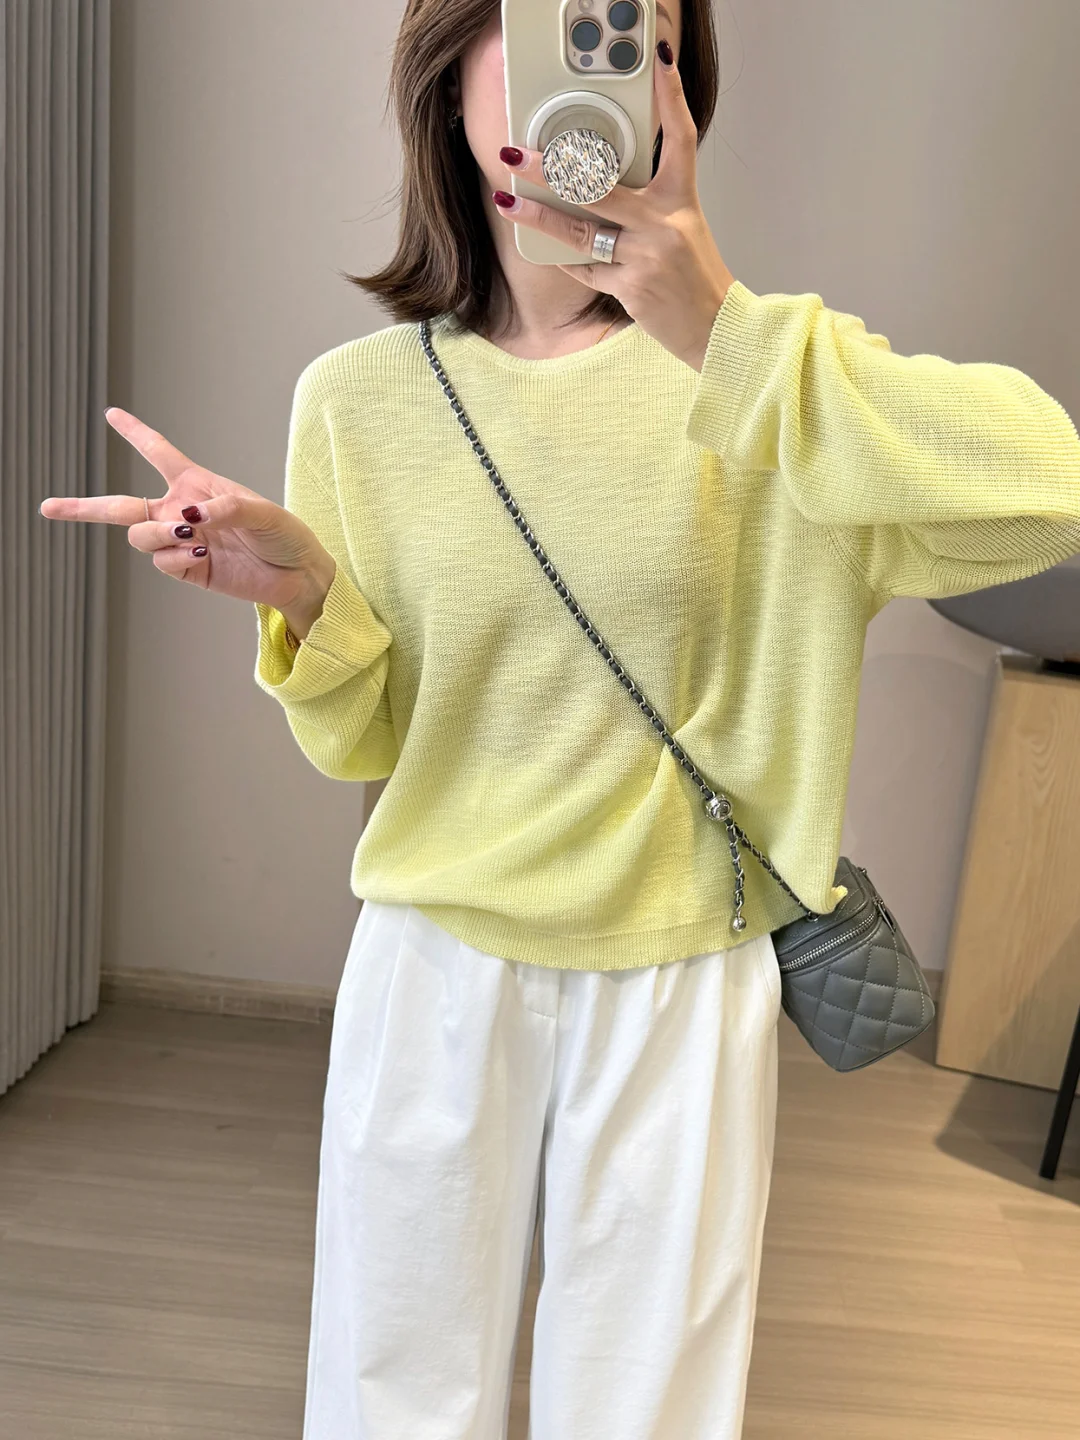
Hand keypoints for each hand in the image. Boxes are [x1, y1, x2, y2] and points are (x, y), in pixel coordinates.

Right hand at [39, 407, 335, 632]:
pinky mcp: (187, 569)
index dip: (135, 432)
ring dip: (156, 532)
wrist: (297, 575)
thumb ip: (227, 507)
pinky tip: (202, 554)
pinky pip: (160, 560)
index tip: (111, 413)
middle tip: (46, 507)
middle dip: (81, 507)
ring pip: (138, 534)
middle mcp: (180, 511)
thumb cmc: (285, 535)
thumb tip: (189, 516)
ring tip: (192, 536)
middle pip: (119, 506)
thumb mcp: (263, 512)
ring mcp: (181, 542)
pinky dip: (174, 555)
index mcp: (197, 484)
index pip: (158, 452)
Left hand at [493, 40, 735, 370]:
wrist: (714, 328)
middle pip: (599, 186)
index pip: (680, 137)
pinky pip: (586, 269)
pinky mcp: (632, 287)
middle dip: (550, 170)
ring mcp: (647, 255)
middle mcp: (664, 222)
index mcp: (682, 199)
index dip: (671, 97)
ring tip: (508, 201)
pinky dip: (569, 262)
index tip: (661, 61)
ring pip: (580, 230)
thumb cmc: (694, 277)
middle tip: (517, 155)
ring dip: (538, 215)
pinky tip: (551, 252)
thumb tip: (592, 189)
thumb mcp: (680, 229)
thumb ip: (645, 205)